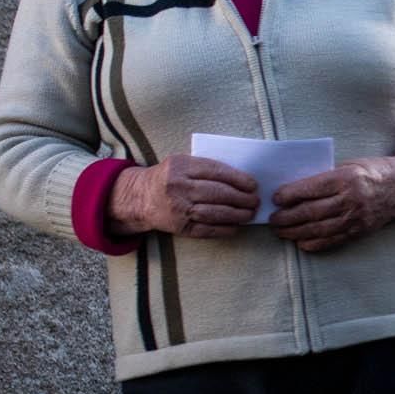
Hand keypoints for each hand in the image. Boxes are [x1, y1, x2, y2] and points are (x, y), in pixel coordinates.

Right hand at [108, 154, 257, 238]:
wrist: (139, 197)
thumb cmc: (168, 178)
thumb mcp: (181, 164)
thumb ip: (205, 168)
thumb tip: (241, 179)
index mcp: (180, 167)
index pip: (216, 171)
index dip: (238, 179)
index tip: (253, 185)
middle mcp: (178, 187)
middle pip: (218, 193)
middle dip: (242, 198)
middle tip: (255, 201)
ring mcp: (178, 208)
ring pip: (214, 212)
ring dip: (237, 215)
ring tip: (249, 214)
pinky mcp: (179, 227)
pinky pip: (207, 230)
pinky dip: (225, 229)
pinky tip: (236, 226)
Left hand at [270, 152, 394, 253]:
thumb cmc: (371, 172)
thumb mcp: (348, 165)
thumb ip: (324, 177)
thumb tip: (294, 189)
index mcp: (347, 178)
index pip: (311, 189)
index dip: (289, 195)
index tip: (275, 198)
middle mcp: (351, 199)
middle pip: (311, 212)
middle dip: (287, 217)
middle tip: (272, 219)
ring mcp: (356, 218)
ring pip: (319, 229)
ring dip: (295, 232)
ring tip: (281, 231)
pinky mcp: (359, 231)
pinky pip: (333, 240)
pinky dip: (314, 244)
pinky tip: (300, 242)